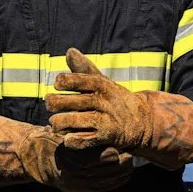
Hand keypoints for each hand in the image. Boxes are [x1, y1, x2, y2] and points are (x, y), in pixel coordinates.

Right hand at [0, 113, 133, 191]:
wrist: (34, 157)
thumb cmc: (52, 136)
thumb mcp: (66, 125)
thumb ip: (81, 123)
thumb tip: (103, 117)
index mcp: (72, 155)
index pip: (102, 155)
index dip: (116, 149)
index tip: (124, 142)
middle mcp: (72, 172)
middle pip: (108, 169)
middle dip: (123, 162)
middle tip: (132, 153)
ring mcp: (74, 184)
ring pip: (107, 180)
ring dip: (121, 172)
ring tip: (131, 163)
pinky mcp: (76, 191)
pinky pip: (101, 188)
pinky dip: (115, 182)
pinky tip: (124, 174)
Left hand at [49, 49, 192, 167]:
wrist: (143, 122)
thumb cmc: (115, 100)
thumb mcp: (103, 82)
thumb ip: (84, 69)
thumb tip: (69, 51)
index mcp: (102, 86)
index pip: (82, 80)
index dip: (66, 81)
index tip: (57, 84)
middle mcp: (104, 102)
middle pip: (76, 101)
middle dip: (57, 102)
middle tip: (49, 104)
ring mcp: (106, 120)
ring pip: (76, 121)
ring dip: (61, 122)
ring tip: (54, 123)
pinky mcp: (106, 138)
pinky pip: (84, 141)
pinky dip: (73, 140)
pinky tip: (67, 138)